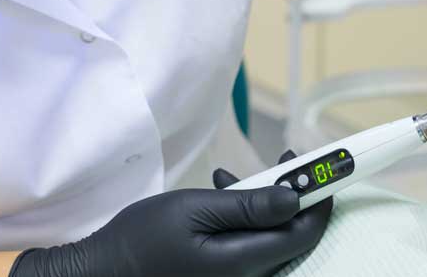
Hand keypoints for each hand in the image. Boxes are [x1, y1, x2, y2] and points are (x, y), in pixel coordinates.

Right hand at [10, 151, 331, 276]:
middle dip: (293, 195)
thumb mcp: (194, 211)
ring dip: (265, 203)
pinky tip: (222, 194)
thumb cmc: (141, 241)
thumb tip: (295, 197)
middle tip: (285, 161)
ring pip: (270, 238)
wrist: (101, 273)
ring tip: (235, 176)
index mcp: (244, 263)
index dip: (321, 197)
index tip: (325, 166)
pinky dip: (245, 218)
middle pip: (292, 235)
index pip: (304, 231)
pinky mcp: (220, 274)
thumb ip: (247, 206)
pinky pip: (250, 246)